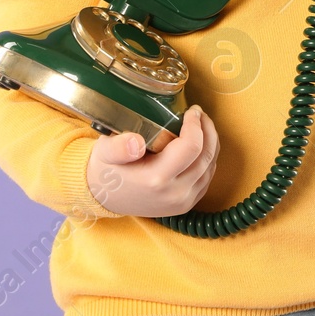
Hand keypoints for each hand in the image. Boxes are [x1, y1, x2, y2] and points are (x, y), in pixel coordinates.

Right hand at [85, 105, 219, 217]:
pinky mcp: (186, 205)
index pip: (191, 147)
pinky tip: (200, 145)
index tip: (191, 110)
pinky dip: (207, 158)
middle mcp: (174, 194)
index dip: (195, 125)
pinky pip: (207, 178)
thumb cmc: (107, 169)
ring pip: (210, 167)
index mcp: (156, 179)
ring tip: (201, 125)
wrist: (104, 197)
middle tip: (199, 114)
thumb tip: (136, 142)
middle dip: (207, 130)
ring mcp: (182, 202)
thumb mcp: (105, 152)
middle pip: (206, 156)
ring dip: (210, 143)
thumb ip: (118, 146)